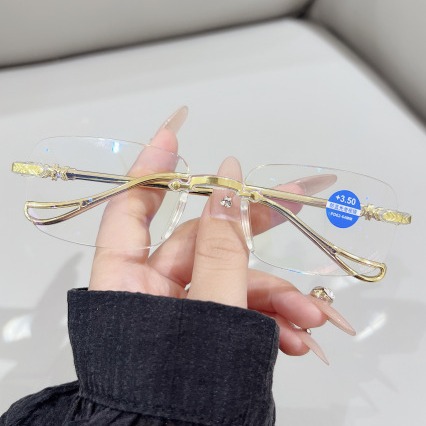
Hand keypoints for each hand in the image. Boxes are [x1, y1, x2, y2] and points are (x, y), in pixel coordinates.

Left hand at [89, 107, 350, 360]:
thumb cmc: (177, 392)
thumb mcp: (208, 312)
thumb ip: (222, 249)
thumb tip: (228, 184)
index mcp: (128, 280)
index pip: (132, 208)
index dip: (152, 169)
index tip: (173, 135)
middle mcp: (152, 288)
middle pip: (202, 239)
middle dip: (250, 228)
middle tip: (291, 200)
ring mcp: (182, 306)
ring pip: (231, 278)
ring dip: (272, 294)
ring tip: (306, 315)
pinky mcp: (207, 325)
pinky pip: (238, 308)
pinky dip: (267, 318)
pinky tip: (294, 333)